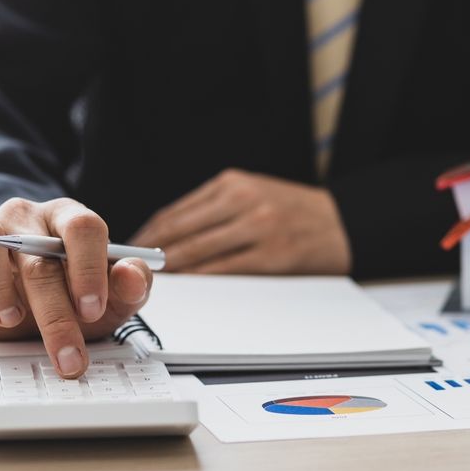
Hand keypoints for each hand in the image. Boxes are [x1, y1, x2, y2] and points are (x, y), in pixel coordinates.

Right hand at [0, 198, 152, 378]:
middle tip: (67, 354)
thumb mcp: (110, 299)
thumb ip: (131, 286)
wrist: (19, 306)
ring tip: (11, 318)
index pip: (84, 227)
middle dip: (54, 313)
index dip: (88, 268)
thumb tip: (133, 275)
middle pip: (38, 256)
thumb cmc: (68, 296)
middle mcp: (29, 219)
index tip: (92, 309)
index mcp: (70, 220)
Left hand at [130, 169, 351, 273]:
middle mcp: (244, 201)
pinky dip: (200, 280)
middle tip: (127, 272)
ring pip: (198, 252)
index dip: (147, 235)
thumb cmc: (291, 211)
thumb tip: (166, 235)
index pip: (175, 212)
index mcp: (233, 183)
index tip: (129, 250)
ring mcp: (259, 228)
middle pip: (180, 232)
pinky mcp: (272, 256)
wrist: (342, 223)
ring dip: (170, 271)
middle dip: (149, 255)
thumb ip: (213, 208)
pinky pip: (224, 271)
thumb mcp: (252, 192)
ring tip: (151, 283)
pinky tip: (187, 287)